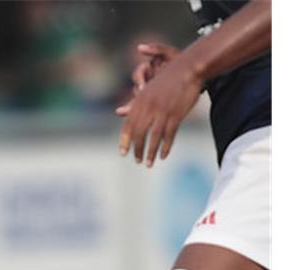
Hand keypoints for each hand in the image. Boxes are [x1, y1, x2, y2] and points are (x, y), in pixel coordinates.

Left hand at [115, 51, 202, 167]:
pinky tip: (163, 156)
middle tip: (136, 161)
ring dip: (150, 152)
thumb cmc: (168, 79)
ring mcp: (162, 111)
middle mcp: (148, 107)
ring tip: (148, 163)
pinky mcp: (176, 114)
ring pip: (153, 137)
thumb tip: (119, 112)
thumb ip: (135, 103)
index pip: (129, 125)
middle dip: (137, 149)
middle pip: (139, 133)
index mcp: (140, 101)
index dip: (125, 140)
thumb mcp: (148, 88)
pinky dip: (165, 147)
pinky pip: (168, 135)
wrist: (188, 68)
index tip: (122, 152)